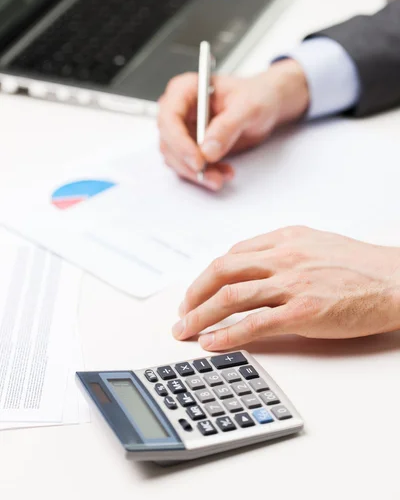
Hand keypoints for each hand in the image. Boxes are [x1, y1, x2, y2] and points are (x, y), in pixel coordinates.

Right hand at [157, 59, 308, 190]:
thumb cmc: (257, 95)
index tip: (198, 160)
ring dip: (196, 173)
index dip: (179, 142)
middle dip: (188, 164)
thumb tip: (208, 149)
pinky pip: (189, 166)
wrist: (267, 105)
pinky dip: (203, 174)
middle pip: (168, 142)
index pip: (169, 117)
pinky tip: (223, 173)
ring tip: (221, 176)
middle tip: (211, 176)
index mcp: (186, 89)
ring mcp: (183, 130)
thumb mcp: (249, 106)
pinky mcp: (191, 146)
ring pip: (176, 158)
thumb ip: (228, 126)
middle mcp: (180, 110)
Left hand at [172, 226, 399, 349]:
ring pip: (231, 296)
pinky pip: (254, 323)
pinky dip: (227, 334)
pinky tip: (212, 342)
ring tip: (185, 330)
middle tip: (183, 310)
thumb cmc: (362, 265)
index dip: (210, 274)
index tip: (199, 289)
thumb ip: (286, 250)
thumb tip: (258, 266)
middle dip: (195, 292)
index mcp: (286, 238)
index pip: (234, 254)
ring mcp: (292, 283)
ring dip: (200, 315)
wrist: (396, 280)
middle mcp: (284, 256)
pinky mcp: (304, 311)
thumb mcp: (318, 243)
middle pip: (222, 270)